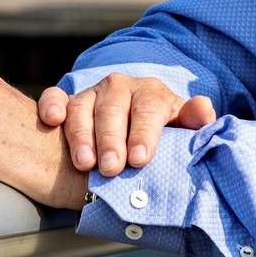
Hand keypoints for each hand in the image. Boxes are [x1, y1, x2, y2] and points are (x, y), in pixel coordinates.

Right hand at [37, 74, 217, 175]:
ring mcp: (92, 93)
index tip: (139, 160)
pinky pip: (55, 97)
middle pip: (113, 109)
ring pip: (82, 106)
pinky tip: (52, 122)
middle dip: (111, 140)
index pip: (148, 108)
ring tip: (84, 163)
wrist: (135, 130)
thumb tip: (204, 109)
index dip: (144, 133)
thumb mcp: (181, 129)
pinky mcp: (69, 101)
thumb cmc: (161, 136)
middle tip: (111, 169)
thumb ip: (193, 121)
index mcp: (151, 93)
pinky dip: (51, 106)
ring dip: (81, 134)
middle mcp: (120, 87)